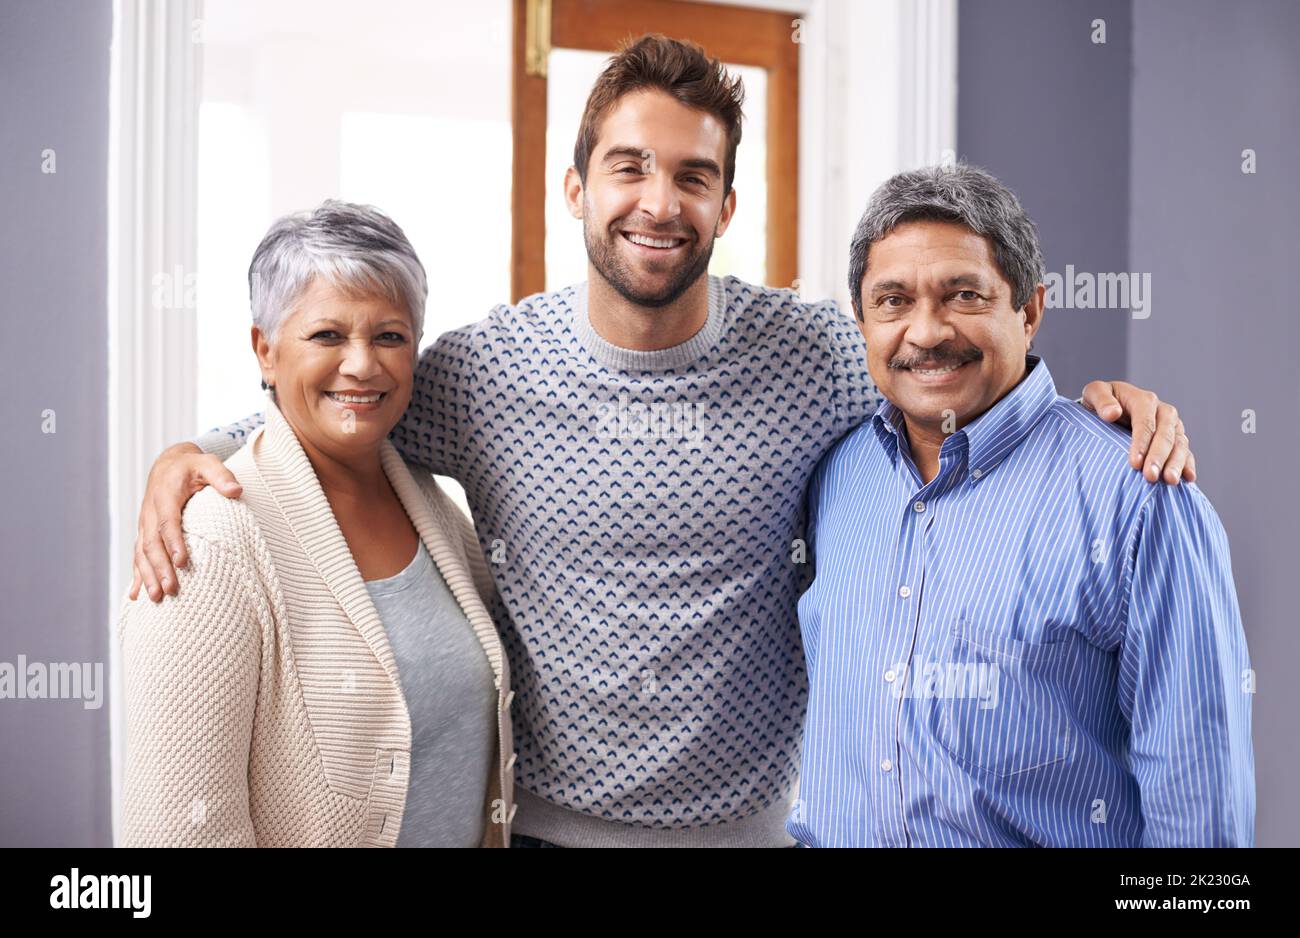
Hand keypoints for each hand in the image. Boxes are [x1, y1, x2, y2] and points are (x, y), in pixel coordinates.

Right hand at [129, 443, 243, 602]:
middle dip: (160, 568)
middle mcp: (150, 512)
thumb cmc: (193, 467)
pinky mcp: (144, 533)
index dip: (174, 542)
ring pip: (142, 553)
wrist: (168, 465)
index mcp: (165, 496)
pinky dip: (137, 575)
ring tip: (156, 598)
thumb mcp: (208, 464)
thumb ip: (222, 475)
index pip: (168, 522)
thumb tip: (237, 490)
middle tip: (169, 590)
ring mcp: (145, 524)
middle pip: (152, 543)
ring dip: (147, 576)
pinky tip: (134, 595)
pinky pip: (138, 555)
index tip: (183, 562)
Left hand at [1081, 380, 1195, 484]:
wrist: (1112, 408)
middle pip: (1165, 435)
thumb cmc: (1101, 402)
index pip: (1145, 422)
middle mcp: (1163, 412)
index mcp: (1144, 400)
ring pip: (1179, 444)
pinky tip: (1188, 478)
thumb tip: (1112, 413)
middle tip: (1150, 477)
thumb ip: (1101, 399)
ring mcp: (1173, 427)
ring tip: (1170, 481)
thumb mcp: (1094, 393)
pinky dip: (1187, 464)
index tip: (1134, 463)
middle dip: (1159, 457)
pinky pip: (1186, 452)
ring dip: (1175, 463)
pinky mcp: (1177, 440)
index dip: (1141, 443)